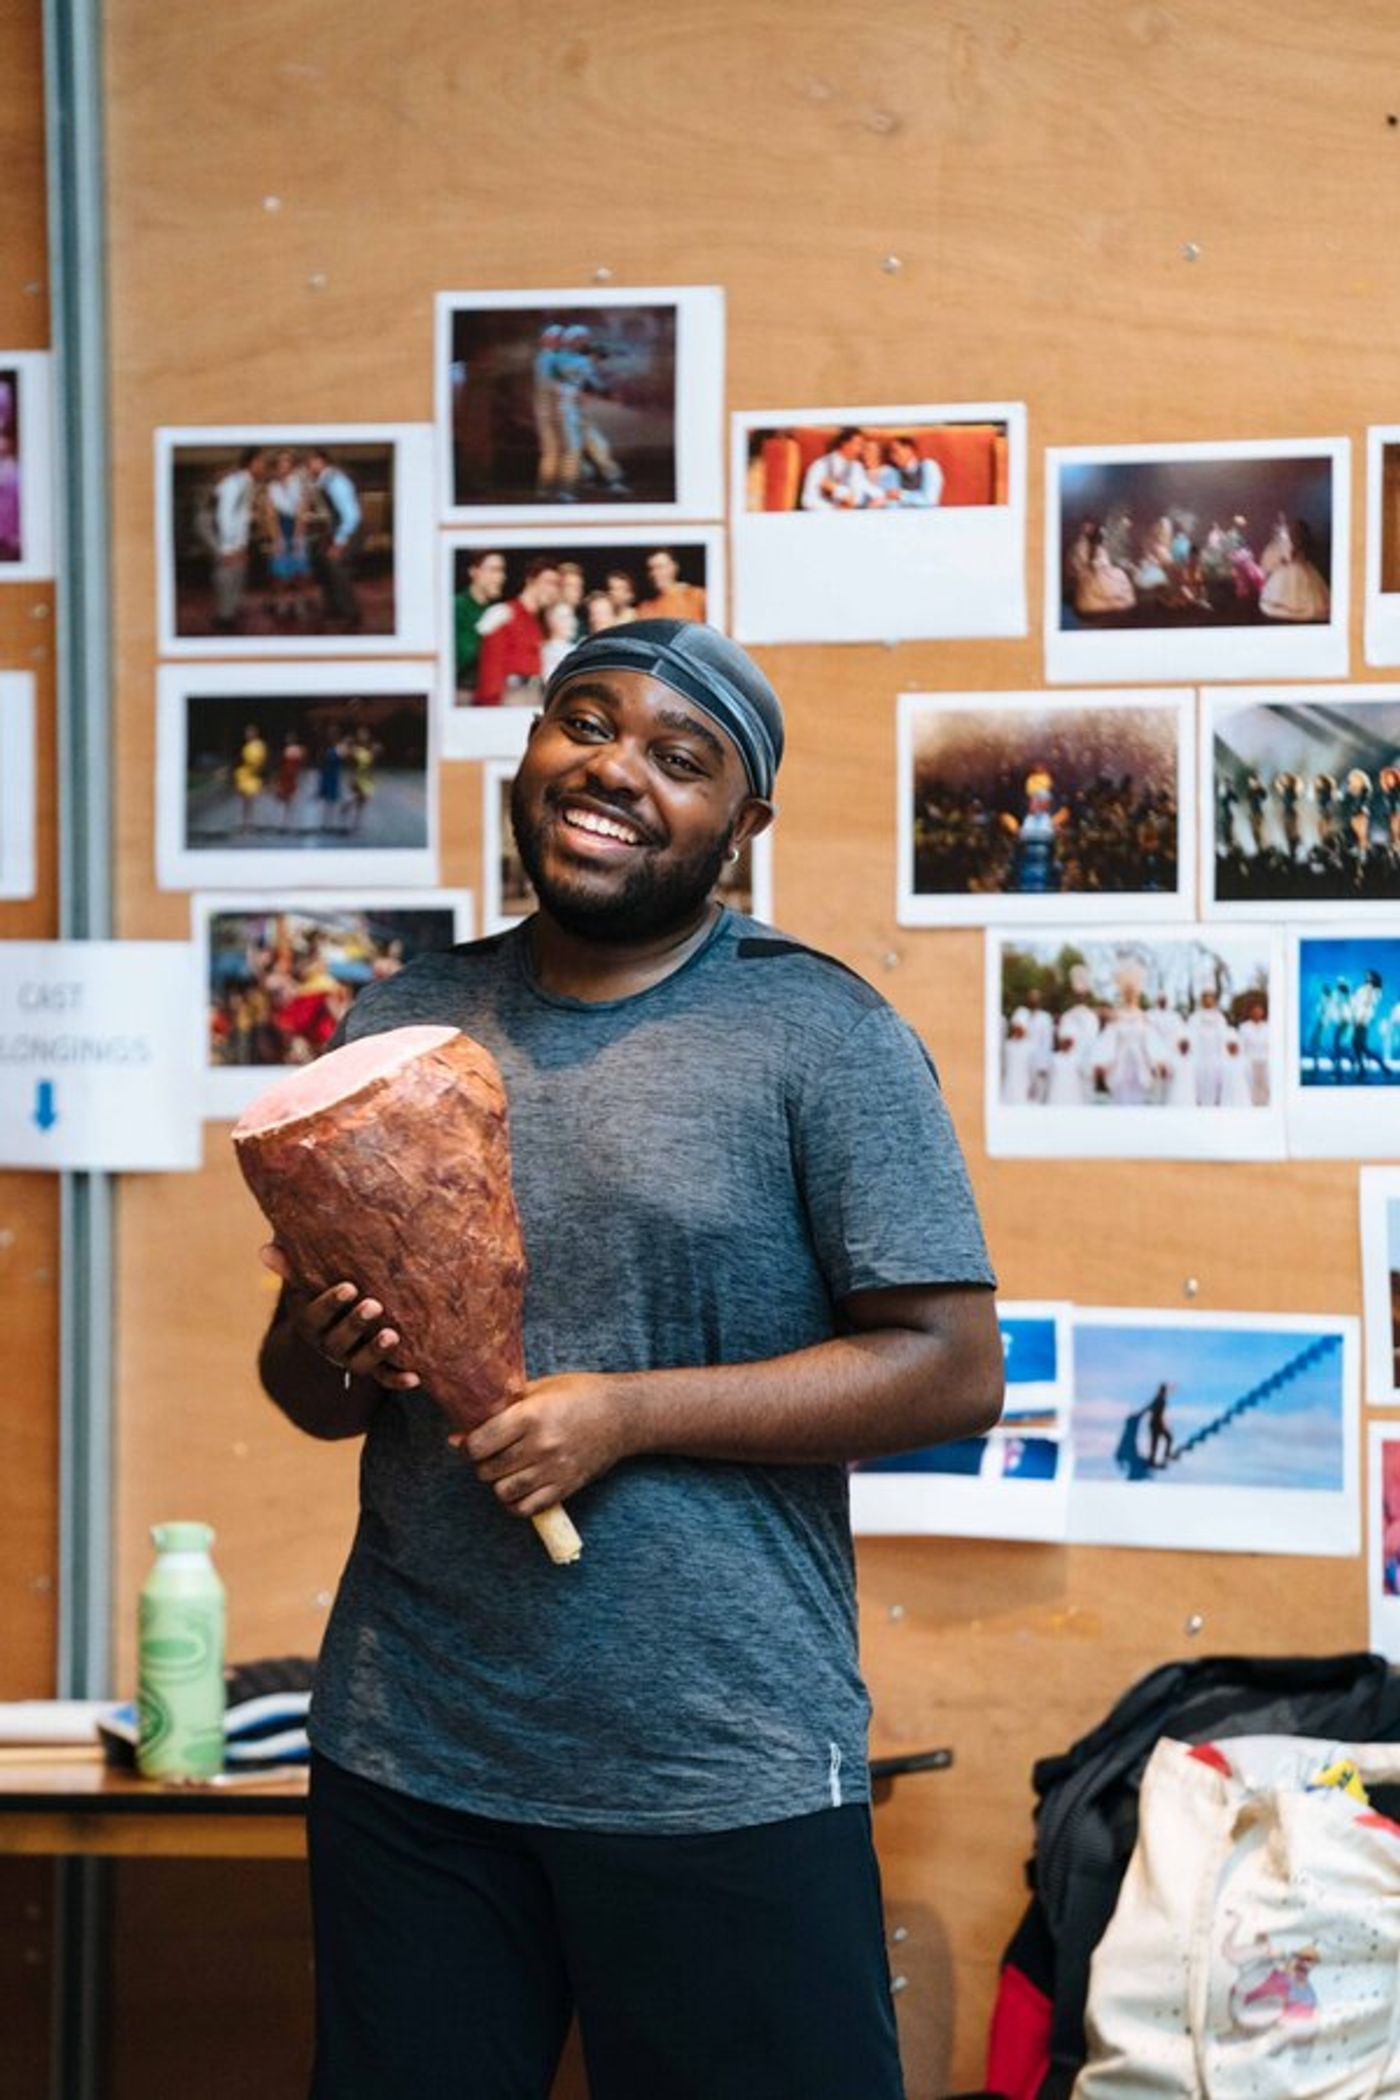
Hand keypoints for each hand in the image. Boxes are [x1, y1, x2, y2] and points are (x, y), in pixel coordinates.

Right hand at [259, 1242, 420, 1391]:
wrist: (331, 1329)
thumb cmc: (321, 1293)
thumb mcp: (305, 1282)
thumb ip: (290, 1267)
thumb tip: (264, 1249)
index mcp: (310, 1323)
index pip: (314, 1316)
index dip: (330, 1304)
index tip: (349, 1287)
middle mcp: (329, 1345)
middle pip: (338, 1342)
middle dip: (356, 1324)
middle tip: (374, 1305)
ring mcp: (351, 1359)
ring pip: (361, 1363)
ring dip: (376, 1352)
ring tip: (392, 1336)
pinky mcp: (374, 1368)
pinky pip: (384, 1379)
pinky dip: (398, 1379)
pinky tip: (415, 1376)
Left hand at [456, 1372, 630, 1518]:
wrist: (623, 1414)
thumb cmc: (578, 1394)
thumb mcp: (539, 1389)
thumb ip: (498, 1411)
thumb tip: (455, 1438)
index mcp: (531, 1415)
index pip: (479, 1444)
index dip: (469, 1444)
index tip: (475, 1441)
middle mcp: (541, 1445)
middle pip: (487, 1470)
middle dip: (482, 1463)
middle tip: (492, 1454)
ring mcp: (554, 1470)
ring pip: (503, 1491)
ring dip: (498, 1483)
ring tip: (506, 1469)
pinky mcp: (566, 1487)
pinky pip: (526, 1509)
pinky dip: (516, 1503)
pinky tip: (519, 1488)